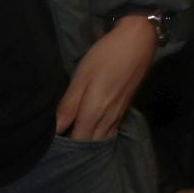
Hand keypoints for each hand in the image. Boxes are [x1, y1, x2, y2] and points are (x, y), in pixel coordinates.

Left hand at [55, 14, 157, 139]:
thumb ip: (69, 105)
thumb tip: (56, 129)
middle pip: (93, 142)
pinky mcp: (126, 107)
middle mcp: (109, 117)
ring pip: (104, 137)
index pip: (80, 139)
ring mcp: (119, 113)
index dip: (68, 148)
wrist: (138, 42)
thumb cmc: (105, 56)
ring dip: (92, 144)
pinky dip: (103, 136)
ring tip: (78, 147)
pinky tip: (97, 134)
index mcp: (95, 111)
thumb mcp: (82, 76)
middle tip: (64, 150)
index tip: (55, 149)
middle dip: (80, 150)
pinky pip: (113, 129)